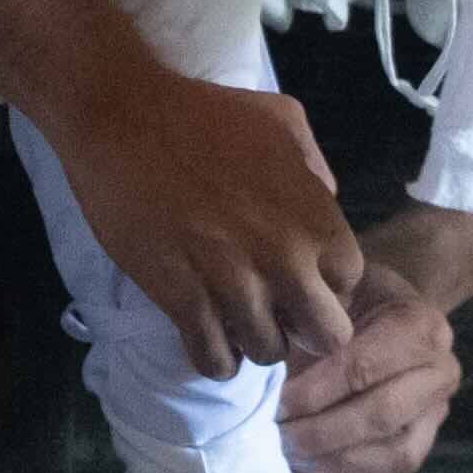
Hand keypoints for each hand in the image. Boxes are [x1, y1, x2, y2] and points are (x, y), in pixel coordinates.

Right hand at [50, 63, 369, 375]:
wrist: (122, 117)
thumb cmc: (204, 113)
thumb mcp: (282, 121)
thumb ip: (315, 168)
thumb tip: (325, 206)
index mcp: (315, 217)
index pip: (349, 283)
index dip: (326, 284)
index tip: (300, 280)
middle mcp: (285, 258)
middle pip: (325, 335)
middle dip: (305, 329)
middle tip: (277, 313)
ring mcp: (232, 283)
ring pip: (267, 352)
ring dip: (254, 341)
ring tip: (235, 321)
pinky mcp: (181, 299)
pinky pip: (214, 359)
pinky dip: (214, 357)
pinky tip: (206, 336)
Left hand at [279, 260, 468, 472]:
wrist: (380, 310)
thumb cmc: (346, 299)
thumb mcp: (329, 289)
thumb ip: (307, 317)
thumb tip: (267, 364)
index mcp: (422, 326)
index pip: (363, 368)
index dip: (313, 392)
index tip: (271, 403)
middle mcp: (441, 372)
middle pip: (380, 415)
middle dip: (318, 432)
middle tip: (270, 434)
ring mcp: (435, 413)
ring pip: (390, 454)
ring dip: (329, 459)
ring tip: (281, 452)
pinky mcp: (419, 443)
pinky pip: (383, 472)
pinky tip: (299, 462)